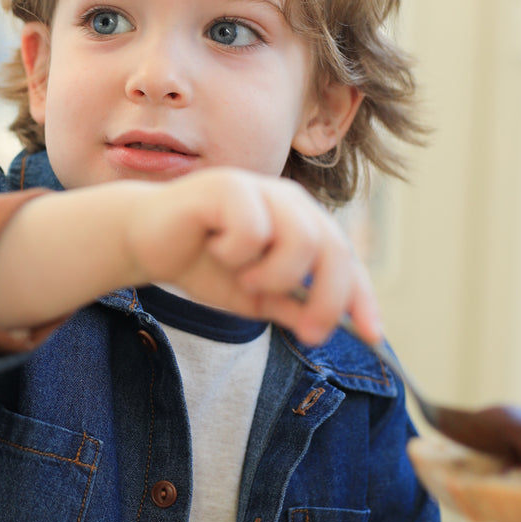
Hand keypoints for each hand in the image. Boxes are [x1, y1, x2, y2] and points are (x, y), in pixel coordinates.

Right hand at [121, 167, 379, 347]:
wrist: (146, 241)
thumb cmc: (203, 263)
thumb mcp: (255, 297)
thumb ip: (291, 306)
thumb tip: (327, 326)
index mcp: (302, 221)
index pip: (346, 257)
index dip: (362, 297)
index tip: (374, 336)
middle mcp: (289, 200)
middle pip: (334, 248)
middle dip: (327, 298)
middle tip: (307, 332)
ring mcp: (260, 188)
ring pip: (300, 239)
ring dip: (274, 275)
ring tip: (244, 278)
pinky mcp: (228, 185)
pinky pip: (253, 229)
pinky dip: (235, 253)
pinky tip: (213, 247)